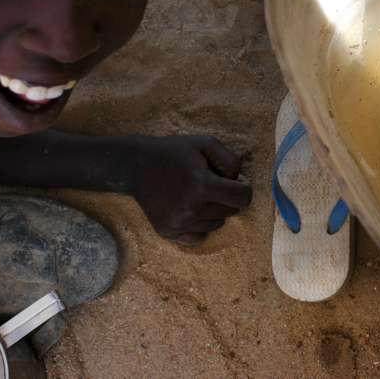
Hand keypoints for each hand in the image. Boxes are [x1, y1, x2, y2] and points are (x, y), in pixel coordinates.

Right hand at [130, 134, 251, 244]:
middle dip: (227, 198)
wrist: (136, 165)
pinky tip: (189, 209)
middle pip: (230, 211)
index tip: (234, 183)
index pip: (242, 198)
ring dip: (213, 211)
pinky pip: (199, 237)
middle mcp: (191, 208)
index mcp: (202, 185)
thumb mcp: (206, 143)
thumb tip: (241, 183)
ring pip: (216, 224)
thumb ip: (231, 161)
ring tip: (196, 194)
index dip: (243, 189)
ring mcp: (179, 223)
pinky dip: (200, 226)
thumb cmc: (174, 151)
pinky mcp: (169, 232)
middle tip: (210, 184)